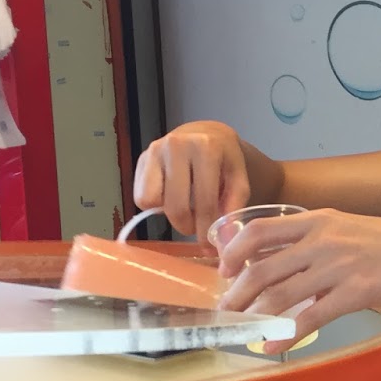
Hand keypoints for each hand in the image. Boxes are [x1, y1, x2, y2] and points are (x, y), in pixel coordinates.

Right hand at [133, 121, 250, 242]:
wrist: (205, 133)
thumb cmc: (224, 160)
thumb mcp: (239, 177)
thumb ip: (235, 205)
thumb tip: (224, 238)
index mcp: (206, 148)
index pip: (204, 202)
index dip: (207, 229)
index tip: (210, 246)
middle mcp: (177, 145)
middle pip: (175, 206)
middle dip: (187, 226)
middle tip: (197, 229)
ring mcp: (155, 150)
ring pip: (151, 201)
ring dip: (168, 214)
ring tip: (185, 208)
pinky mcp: (141, 158)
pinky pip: (141, 197)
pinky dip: (155, 204)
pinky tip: (171, 196)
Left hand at [216, 208, 380, 341]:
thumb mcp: (346, 228)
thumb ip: (314, 241)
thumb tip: (282, 264)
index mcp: (318, 221)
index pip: (260, 230)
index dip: (235, 251)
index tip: (225, 270)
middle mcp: (322, 241)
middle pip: (263, 268)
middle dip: (237, 293)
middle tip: (226, 310)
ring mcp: (337, 268)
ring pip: (281, 294)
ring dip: (255, 315)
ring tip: (242, 329)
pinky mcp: (354, 293)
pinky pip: (310, 318)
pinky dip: (286, 335)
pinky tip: (273, 347)